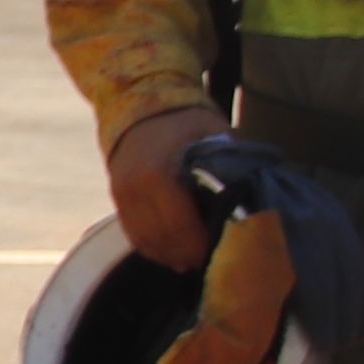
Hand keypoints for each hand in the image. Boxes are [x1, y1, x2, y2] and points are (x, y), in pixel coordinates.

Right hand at [104, 106, 223, 272]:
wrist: (139, 102)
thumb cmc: (184, 120)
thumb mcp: (212, 136)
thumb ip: (227, 170)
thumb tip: (247, 205)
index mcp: (156, 175)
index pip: (180, 226)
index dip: (202, 245)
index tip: (224, 251)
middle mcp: (132, 189)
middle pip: (162, 239)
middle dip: (188, 255)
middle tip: (213, 261)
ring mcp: (120, 195)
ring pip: (145, 241)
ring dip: (169, 255)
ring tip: (193, 260)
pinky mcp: (116, 199)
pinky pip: (133, 234)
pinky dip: (153, 247)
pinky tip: (172, 252)